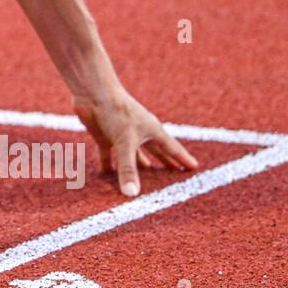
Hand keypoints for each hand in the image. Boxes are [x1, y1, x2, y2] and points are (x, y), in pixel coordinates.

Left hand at [72, 83, 198, 196]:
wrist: (92, 93)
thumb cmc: (116, 112)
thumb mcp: (125, 142)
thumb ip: (128, 169)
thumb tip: (132, 194)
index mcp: (152, 131)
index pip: (172, 148)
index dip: (182, 159)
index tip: (194, 168)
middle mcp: (139, 133)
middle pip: (155, 152)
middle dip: (164, 163)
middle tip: (175, 174)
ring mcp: (121, 135)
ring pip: (133, 154)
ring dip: (139, 165)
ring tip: (147, 176)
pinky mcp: (105, 136)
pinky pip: (108, 155)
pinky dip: (109, 166)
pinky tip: (108, 175)